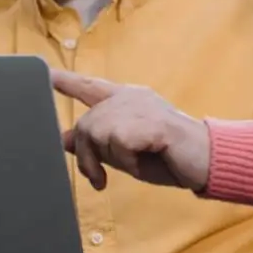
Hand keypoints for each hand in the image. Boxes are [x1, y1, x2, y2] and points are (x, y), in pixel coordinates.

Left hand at [51, 69, 210, 191]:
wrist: (208, 161)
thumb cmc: (169, 158)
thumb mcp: (125, 153)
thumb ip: (98, 144)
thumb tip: (64, 139)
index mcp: (127, 100)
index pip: (90, 87)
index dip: (66, 81)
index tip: (44, 74)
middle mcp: (130, 97)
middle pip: (85, 124)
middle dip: (86, 156)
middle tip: (98, 178)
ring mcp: (140, 107)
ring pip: (96, 132)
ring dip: (108, 159)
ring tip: (131, 166)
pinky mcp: (149, 121)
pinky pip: (117, 144)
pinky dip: (127, 161)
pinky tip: (144, 161)